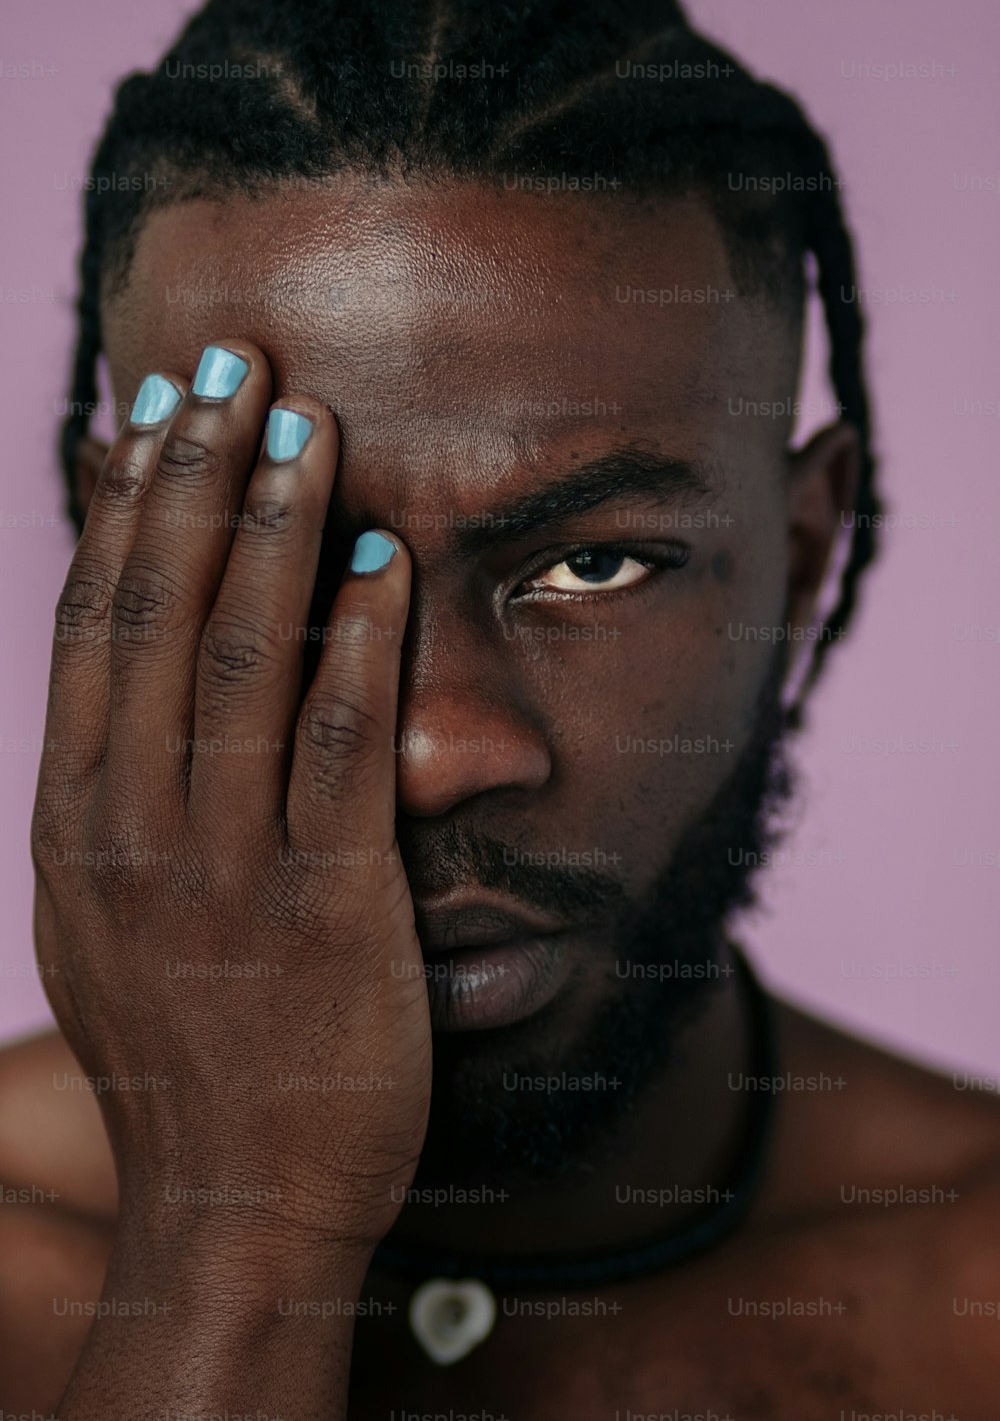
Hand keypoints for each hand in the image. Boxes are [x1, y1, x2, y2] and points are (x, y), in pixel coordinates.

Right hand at [31, 341, 431, 1252]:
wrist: (233, 1205)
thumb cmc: (186, 1053)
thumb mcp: (111, 914)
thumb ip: (123, 794)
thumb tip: (146, 673)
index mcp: (76, 821)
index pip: (92, 627)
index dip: (125, 508)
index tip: (154, 409)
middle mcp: (131, 828)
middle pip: (156, 615)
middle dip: (194, 478)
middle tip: (231, 364)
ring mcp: (222, 867)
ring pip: (240, 662)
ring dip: (274, 530)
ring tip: (304, 422)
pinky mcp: (325, 908)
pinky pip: (340, 750)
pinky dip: (360, 644)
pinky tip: (382, 561)